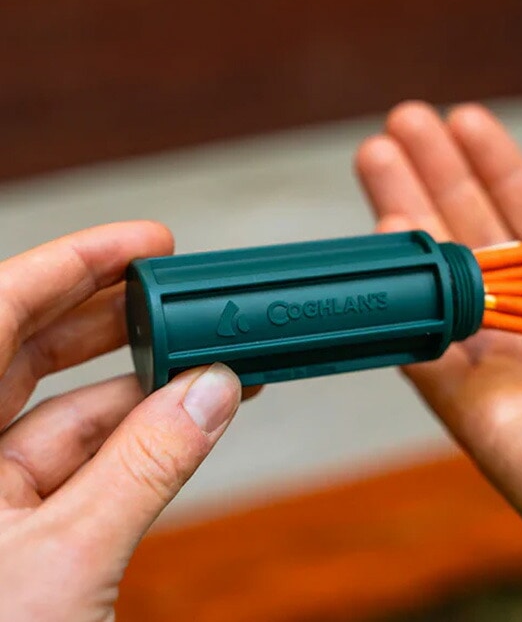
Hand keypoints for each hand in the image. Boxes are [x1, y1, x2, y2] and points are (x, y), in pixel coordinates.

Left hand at [0, 222, 247, 621]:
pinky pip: (87, 463)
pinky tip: (189, 416)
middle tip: (175, 285)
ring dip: (142, 383)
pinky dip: (140, 439)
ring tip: (205, 354)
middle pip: (31, 350)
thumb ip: (147, 469)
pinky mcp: (21, 532)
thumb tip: (213, 394)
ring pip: (68, 410)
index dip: (73, 265)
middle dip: (111, 313)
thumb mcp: (64, 565)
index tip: (144, 242)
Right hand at [356, 102, 521, 599]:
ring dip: (408, 215)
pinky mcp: (472, 412)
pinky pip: (427, 342)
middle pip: (473, 234)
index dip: (497, 164)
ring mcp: (498, 366)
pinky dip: (406, 292)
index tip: (464, 117)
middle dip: (437, 173)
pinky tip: (385, 239)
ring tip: (376, 155)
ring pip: (439, 277)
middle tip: (399, 123)